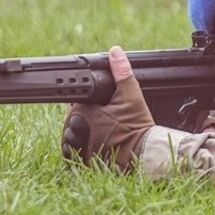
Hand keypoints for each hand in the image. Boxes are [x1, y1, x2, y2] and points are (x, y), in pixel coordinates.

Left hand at [61, 46, 153, 170]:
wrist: (143, 156)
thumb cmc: (137, 128)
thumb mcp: (131, 96)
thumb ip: (121, 72)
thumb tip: (116, 52)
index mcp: (82, 114)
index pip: (74, 103)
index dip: (87, 103)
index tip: (100, 105)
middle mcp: (75, 132)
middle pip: (71, 120)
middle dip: (84, 118)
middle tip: (106, 118)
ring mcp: (77, 149)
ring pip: (71, 136)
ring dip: (81, 134)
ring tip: (103, 132)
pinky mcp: (81, 163)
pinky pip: (75, 153)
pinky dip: (83, 149)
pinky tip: (98, 145)